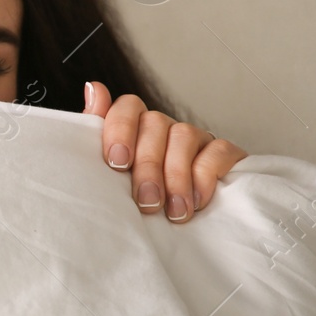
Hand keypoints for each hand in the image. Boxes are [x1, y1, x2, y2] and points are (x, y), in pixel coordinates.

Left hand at [83, 81, 246, 222]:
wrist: (186, 228)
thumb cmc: (140, 197)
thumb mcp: (110, 173)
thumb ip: (95, 134)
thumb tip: (93, 87)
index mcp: (135, 129)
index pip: (127, 106)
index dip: (120, 128)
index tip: (117, 163)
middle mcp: (164, 127)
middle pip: (154, 123)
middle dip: (148, 165)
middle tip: (146, 201)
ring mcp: (195, 137)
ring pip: (184, 134)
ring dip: (176, 176)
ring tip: (173, 211)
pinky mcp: (223, 152)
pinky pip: (217, 151)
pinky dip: (205, 177)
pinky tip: (196, 202)